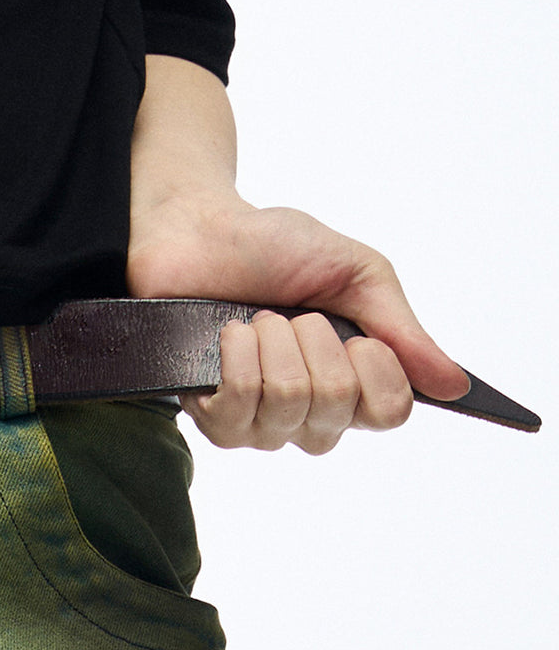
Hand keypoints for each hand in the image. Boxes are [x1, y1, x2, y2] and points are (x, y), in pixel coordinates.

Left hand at [127, 57, 468, 453]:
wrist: (198, 227)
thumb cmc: (273, 248)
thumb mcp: (354, 273)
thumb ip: (401, 330)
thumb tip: (452, 384)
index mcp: (352, 379)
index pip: (389, 413)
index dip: (379, 374)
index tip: (360, 336)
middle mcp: (308, 412)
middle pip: (337, 409)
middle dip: (318, 342)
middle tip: (296, 314)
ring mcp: (259, 422)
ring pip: (288, 406)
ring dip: (275, 344)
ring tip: (257, 319)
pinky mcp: (212, 418)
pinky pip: (238, 412)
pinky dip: (238, 359)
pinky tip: (228, 337)